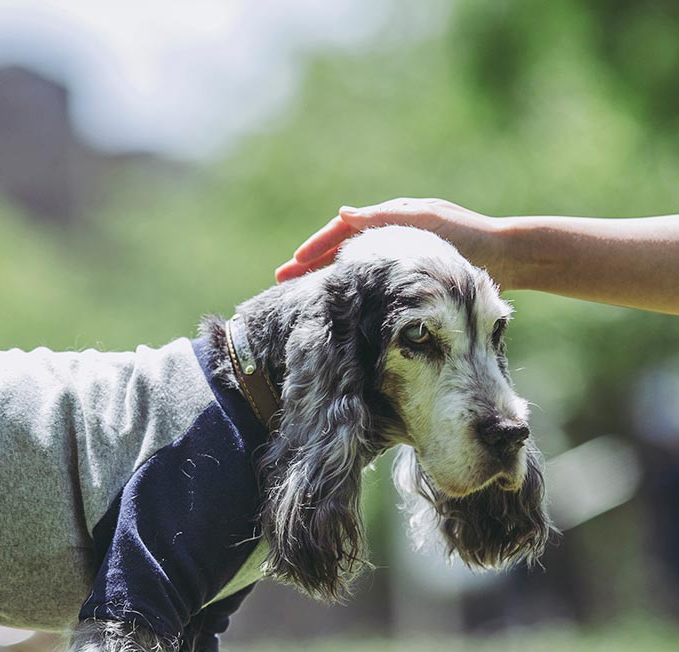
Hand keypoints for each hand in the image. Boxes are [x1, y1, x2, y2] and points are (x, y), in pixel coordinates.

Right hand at [274, 198, 511, 286]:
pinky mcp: (410, 268)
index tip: (292, 264)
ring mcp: (399, 250)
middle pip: (341, 245)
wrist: (509, 257)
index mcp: (394, 216)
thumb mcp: (426, 224)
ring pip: (352, 261)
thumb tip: (344, 213)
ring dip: (325, 274)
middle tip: (281, 279)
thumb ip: (387, 218)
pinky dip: (348, 282)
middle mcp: (393, 231)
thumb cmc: (471, 241)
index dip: (315, 246)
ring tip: (301, 291)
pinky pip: (369, 273)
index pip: (342, 229)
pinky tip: (336, 298)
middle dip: (311, 262)